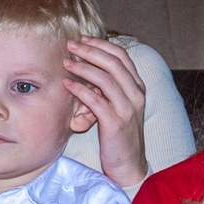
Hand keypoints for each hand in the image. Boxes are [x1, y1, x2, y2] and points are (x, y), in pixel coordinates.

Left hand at [62, 38, 150, 191]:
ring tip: (66, 63)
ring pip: (105, 79)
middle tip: (71, 45)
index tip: (83, 39)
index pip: (122, 56)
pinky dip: (80, 89)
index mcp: (138, 87)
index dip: (101, 44)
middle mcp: (136, 95)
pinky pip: (96, 101)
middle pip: (113, 62)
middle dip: (90, 50)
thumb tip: (90, 68)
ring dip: (83, 67)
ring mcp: (127, 109)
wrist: (129, 164)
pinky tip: (67, 84)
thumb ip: (110, 88)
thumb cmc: (119, 135)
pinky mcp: (116, 123)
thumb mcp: (119, 107)